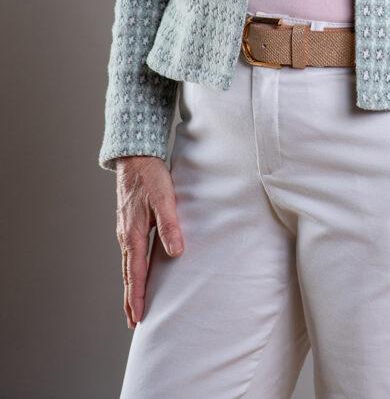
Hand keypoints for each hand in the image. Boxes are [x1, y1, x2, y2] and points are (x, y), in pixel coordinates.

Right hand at [115, 156, 184, 328]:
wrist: (135, 156)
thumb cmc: (150, 176)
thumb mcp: (163, 198)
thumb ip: (170, 225)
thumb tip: (176, 252)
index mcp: (133, 234)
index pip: (136, 273)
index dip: (138, 296)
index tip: (138, 318)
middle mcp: (126, 235)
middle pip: (129, 274)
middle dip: (132, 298)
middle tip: (134, 322)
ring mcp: (126, 229)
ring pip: (129, 264)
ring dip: (132, 285)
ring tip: (135, 303)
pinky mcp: (130, 222)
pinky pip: (131, 252)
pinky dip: (134, 268)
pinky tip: (139, 269)